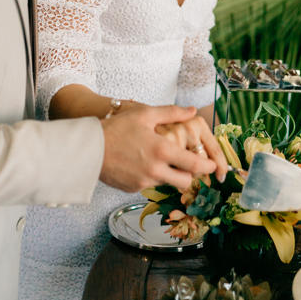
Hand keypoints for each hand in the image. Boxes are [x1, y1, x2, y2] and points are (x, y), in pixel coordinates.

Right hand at [98, 105, 218, 191]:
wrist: (88, 148)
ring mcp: (144, 182)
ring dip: (171, 175)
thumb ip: (172, 113)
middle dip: (191, 175)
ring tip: (164, 161)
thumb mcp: (145, 114)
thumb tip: (192, 111)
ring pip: (167, 183)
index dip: (207, 166)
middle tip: (190, 165)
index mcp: (163, 151)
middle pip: (185, 181)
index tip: (212, 165)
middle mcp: (156, 170)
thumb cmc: (117, 128)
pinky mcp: (133, 189)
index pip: (194, 165)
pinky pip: (150, 185)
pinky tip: (144, 164)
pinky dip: (152, 177)